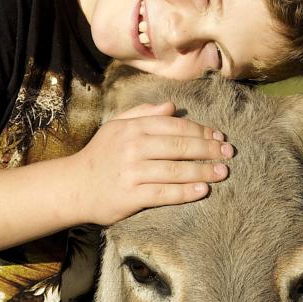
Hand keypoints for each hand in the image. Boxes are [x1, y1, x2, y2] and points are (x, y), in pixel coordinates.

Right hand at [73, 102, 232, 224]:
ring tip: (222, 172)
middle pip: (180, 146)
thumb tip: (172, 106)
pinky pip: (165, 193)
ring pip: (176, 170)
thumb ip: (143, 113)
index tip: (219, 136)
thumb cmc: (100, 155)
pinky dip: (186, 192)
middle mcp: (133, 147)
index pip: (175, 125)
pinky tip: (203, 190)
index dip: (201, 130)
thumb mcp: (116, 127)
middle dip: (208, 149)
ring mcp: (132, 172)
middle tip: (228, 153)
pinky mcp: (131, 196)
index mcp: (133, 127)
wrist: (73, 187)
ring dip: (203, 171)